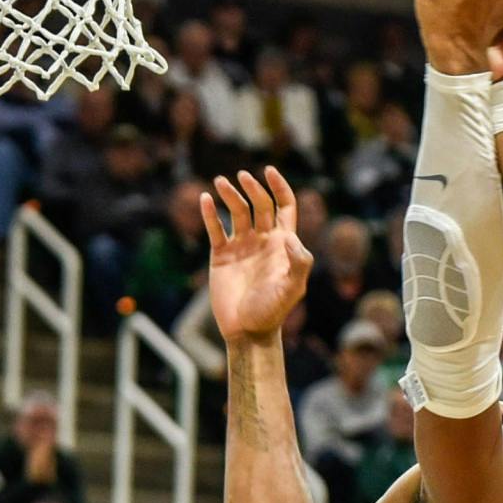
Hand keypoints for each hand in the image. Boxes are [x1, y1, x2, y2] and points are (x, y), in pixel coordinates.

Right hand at [204, 168, 313, 341]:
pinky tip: (205, 199)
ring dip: (230, 195)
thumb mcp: (292, 288)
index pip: (283, 206)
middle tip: (241, 177)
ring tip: (220, 182)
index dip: (279, 187)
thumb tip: (290, 237)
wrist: (247, 331)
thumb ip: (298, 262)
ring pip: (236, 212)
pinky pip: (215, 229)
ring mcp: (241, 246)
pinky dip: (209, 214)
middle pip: (259, 204)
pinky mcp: (221, 255)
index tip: (269, 171)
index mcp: (283, 243)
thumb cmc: (273, 311)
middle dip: (252, 188)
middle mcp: (262, 239)